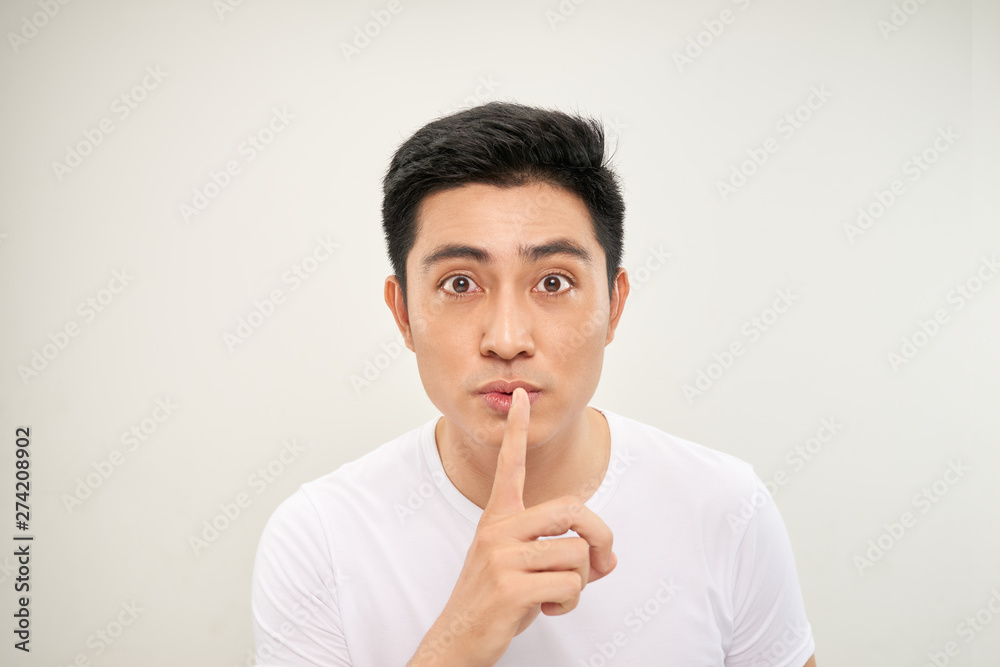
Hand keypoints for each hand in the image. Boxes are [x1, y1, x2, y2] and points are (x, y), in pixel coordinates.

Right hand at [411, 387, 616, 665]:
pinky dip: (569, 603)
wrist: (459, 639)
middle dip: (601, 537)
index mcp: (498, 519)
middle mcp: (498, 529)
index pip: (510, 466)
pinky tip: (546, 609)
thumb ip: (562, 553)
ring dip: (581, 582)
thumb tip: (608, 558)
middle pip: (573, 510)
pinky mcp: (510, 586)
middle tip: (603, 564)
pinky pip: (569, 583)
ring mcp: (501, 556)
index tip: (523, 398)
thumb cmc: (495, 602)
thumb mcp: (524, 568)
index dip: (519, 431)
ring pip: (577, 553)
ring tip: (556, 595)